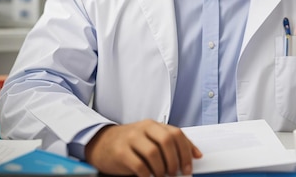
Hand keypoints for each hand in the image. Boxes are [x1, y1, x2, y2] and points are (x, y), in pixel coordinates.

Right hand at [85, 120, 201, 176]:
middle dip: (175, 160)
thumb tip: (195, 154)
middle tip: (176, 172)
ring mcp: (131, 139)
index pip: (176, 133)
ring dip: (162, 169)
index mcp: (153, 125)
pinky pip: (139, 166)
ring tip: (162, 176)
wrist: (100, 143)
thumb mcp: (150, 138)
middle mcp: (143, 129)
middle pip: (167, 141)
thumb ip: (170, 143)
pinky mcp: (120, 152)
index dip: (186, 151)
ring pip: (154, 153)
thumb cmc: (129, 143)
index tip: (189, 166)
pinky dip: (148, 175)